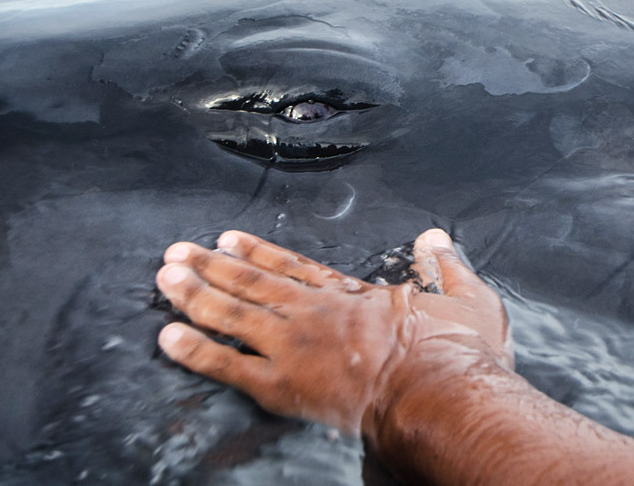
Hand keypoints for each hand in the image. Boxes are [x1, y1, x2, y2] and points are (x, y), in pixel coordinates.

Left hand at [155, 229, 512, 435]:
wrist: (442, 395)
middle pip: (252, 283)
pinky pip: (228, 365)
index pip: (293, 267)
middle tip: (177, 252)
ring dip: (195, 294)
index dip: (257, 253)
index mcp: (352, 297)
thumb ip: (446, 267)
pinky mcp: (284, 386)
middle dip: (211, 266)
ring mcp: (296, 347)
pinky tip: (168, 337)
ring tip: (164, 278)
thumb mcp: (468, 299)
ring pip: (234, 314)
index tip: (228, 239)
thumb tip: (435, 238)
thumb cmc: (458, 355)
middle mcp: (315, 314)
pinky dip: (196, 351)